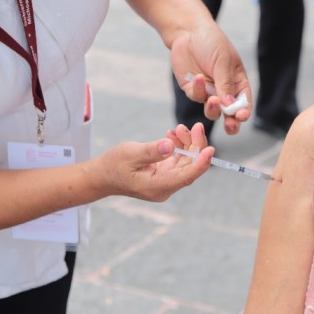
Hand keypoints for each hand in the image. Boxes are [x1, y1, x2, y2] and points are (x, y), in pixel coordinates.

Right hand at [94, 122, 212, 201]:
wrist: (102, 176)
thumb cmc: (113, 166)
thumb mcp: (130, 154)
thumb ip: (152, 151)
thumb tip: (171, 145)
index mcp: (158, 186)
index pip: (186, 176)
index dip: (201, 163)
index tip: (210, 148)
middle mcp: (165, 187)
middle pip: (190, 167)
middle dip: (195, 146)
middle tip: (196, 126)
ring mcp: (166, 181)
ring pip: (186, 162)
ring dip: (187, 144)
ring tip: (178, 128)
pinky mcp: (164, 174)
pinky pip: (178, 160)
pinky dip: (179, 147)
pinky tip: (173, 135)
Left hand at [171, 23, 251, 135]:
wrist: (188, 32)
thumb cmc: (211, 42)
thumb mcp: (223, 61)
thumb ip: (225, 84)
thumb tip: (230, 106)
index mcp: (238, 82)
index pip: (244, 102)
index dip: (244, 112)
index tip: (241, 116)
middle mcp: (224, 90)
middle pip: (229, 114)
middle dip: (231, 122)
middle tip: (230, 126)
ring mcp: (208, 91)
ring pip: (212, 111)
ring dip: (213, 108)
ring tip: (213, 100)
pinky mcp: (192, 90)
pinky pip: (196, 97)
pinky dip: (198, 90)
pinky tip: (198, 77)